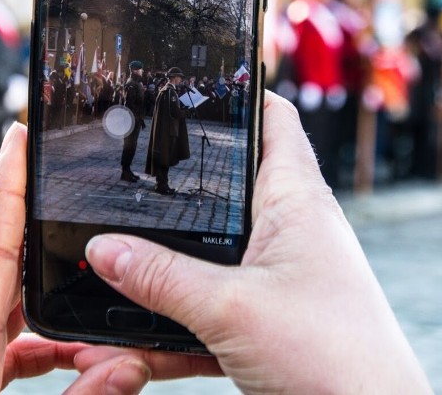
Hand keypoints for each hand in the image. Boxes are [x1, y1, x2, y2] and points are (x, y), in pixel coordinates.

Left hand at [0, 123, 152, 393]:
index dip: (7, 185)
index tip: (18, 138)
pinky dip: (38, 333)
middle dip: (34, 214)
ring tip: (93, 273)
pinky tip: (72, 350)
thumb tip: (132, 364)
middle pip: (0, 258)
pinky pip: (1, 334)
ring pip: (4, 298)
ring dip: (47, 283)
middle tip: (64, 174)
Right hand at [84, 91, 432, 393]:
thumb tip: (104, 250)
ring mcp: (281, 276)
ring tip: (121, 259)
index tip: (192, 81)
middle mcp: (291, 230)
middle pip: (230, 184)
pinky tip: (139, 340)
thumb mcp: (233, 310)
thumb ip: (162, 279)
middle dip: (181, 183)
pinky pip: (213, 305)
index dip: (239, 91)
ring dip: (170, 262)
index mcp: (296, 202)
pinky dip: (177, 318)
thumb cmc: (337, 360)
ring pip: (213, 252)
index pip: (274, 119)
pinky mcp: (270, 319)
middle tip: (128, 171)